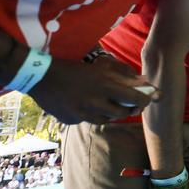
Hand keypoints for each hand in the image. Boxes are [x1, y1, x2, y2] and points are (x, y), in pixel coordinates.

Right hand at [28, 55, 159, 123]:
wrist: (39, 76)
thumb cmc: (73, 68)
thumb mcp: (100, 68)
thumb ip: (123, 76)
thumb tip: (143, 81)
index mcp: (104, 85)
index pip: (135, 98)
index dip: (145, 100)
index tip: (149, 99)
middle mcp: (95, 101)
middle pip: (123, 113)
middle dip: (130, 109)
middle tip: (131, 104)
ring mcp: (82, 113)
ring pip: (106, 120)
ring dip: (111, 113)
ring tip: (109, 103)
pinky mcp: (71, 120)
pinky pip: (88, 120)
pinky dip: (92, 115)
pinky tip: (87, 105)